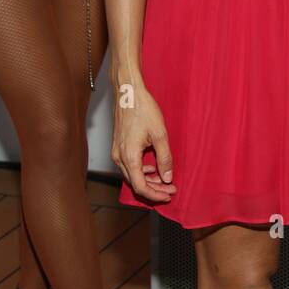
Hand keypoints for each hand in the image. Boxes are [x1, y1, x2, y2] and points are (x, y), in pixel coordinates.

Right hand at [111, 84, 176, 203]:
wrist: (128, 93)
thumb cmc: (143, 110)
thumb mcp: (160, 134)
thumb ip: (165, 158)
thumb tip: (167, 177)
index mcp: (129, 157)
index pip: (140, 187)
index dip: (156, 194)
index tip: (169, 194)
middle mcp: (119, 158)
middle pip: (136, 183)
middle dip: (154, 189)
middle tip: (171, 189)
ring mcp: (117, 152)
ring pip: (132, 175)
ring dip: (148, 180)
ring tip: (165, 180)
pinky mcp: (118, 147)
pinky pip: (129, 166)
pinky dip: (142, 170)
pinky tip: (153, 167)